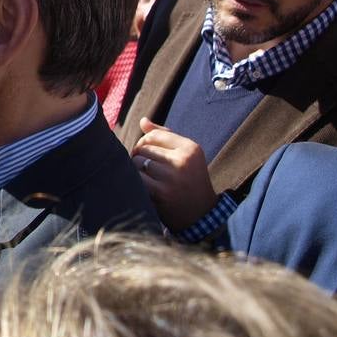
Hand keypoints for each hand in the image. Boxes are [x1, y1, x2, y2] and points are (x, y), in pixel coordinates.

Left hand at [131, 117, 215, 231]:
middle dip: (139, 157)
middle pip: (143, 148)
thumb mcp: (185, 156)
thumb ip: (164, 137)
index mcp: (191, 148)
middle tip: (147, 170)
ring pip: (137, 162)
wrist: (201, 215)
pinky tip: (145, 188)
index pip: (154, 135)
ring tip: (148, 179)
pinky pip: (136, 178)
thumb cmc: (190, 181)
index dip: (144, 142)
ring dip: (136, 170)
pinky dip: (136, 182)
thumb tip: (143, 121)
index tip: (146, 153)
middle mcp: (183, 160)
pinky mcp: (161, 192)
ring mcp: (172, 177)